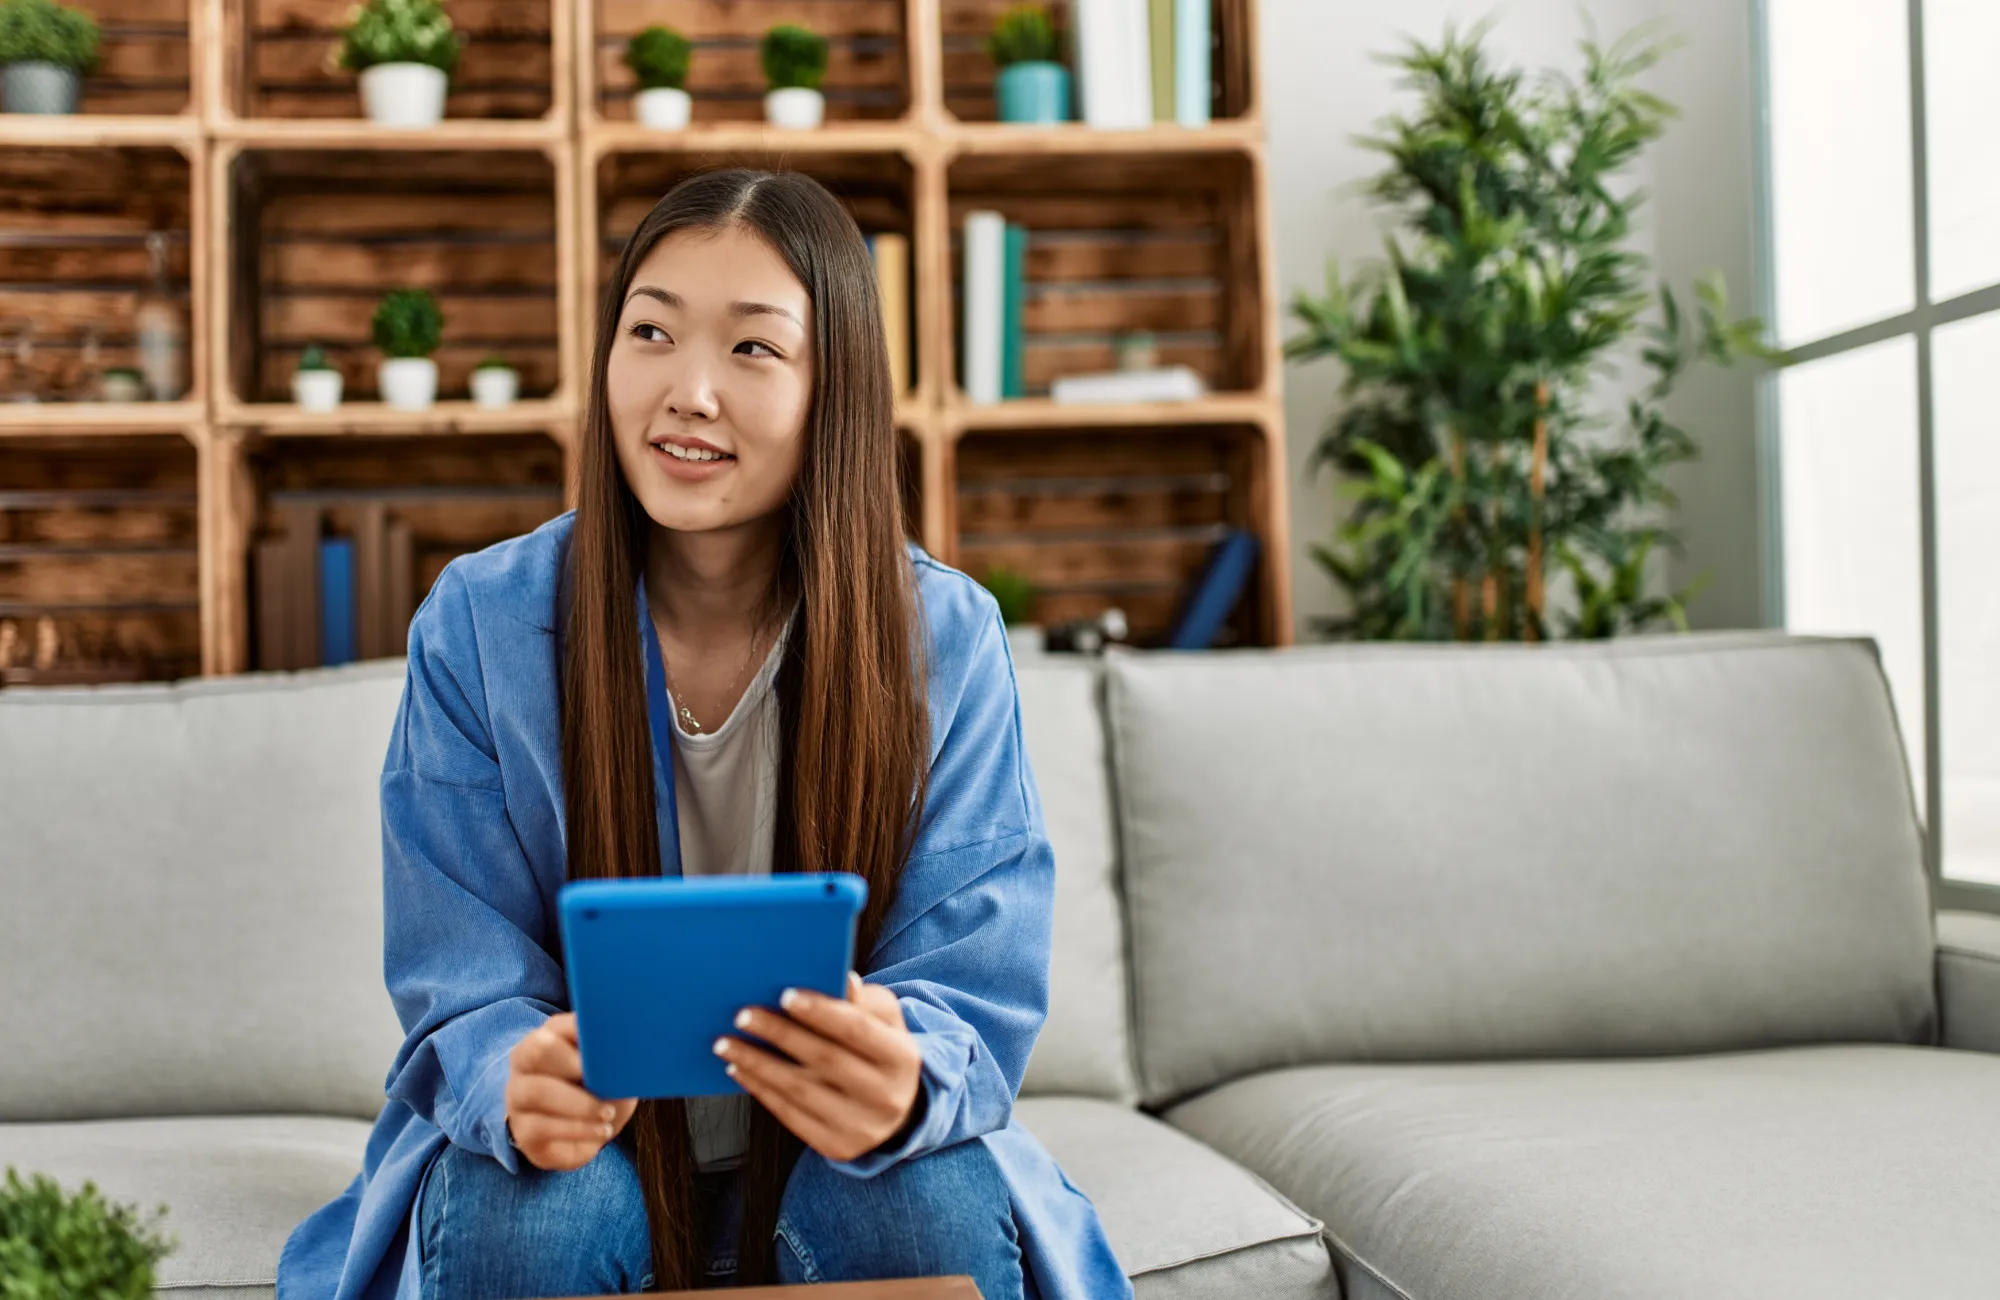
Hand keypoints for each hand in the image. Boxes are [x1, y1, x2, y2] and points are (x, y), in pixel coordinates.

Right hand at [505, 1013, 637, 1171]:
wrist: (585, 1133)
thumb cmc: (600, 1091)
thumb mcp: (613, 1073)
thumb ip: (615, 1059)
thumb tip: (630, 1055)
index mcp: (551, 1037)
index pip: (559, 1024)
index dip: (583, 1032)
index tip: (610, 1043)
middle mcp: (526, 1062)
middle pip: (537, 1050)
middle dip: (570, 1062)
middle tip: (602, 1077)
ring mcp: (518, 1096)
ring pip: (536, 1092)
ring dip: (578, 1103)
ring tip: (607, 1113)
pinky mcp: (522, 1130)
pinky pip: (541, 1127)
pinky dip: (576, 1129)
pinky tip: (602, 1131)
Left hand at [717, 973, 922, 1162]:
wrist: (898, 1111)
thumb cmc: (881, 1051)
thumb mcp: (886, 1021)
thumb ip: (863, 1002)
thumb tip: (843, 981)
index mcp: (902, 1058)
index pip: (857, 1030)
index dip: (820, 1012)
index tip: (784, 994)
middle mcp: (886, 1096)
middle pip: (824, 1059)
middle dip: (779, 1034)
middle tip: (742, 1015)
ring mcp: (861, 1127)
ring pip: (800, 1091)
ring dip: (757, 1064)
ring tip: (726, 1043)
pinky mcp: (837, 1147)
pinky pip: (790, 1116)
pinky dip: (761, 1090)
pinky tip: (740, 1069)